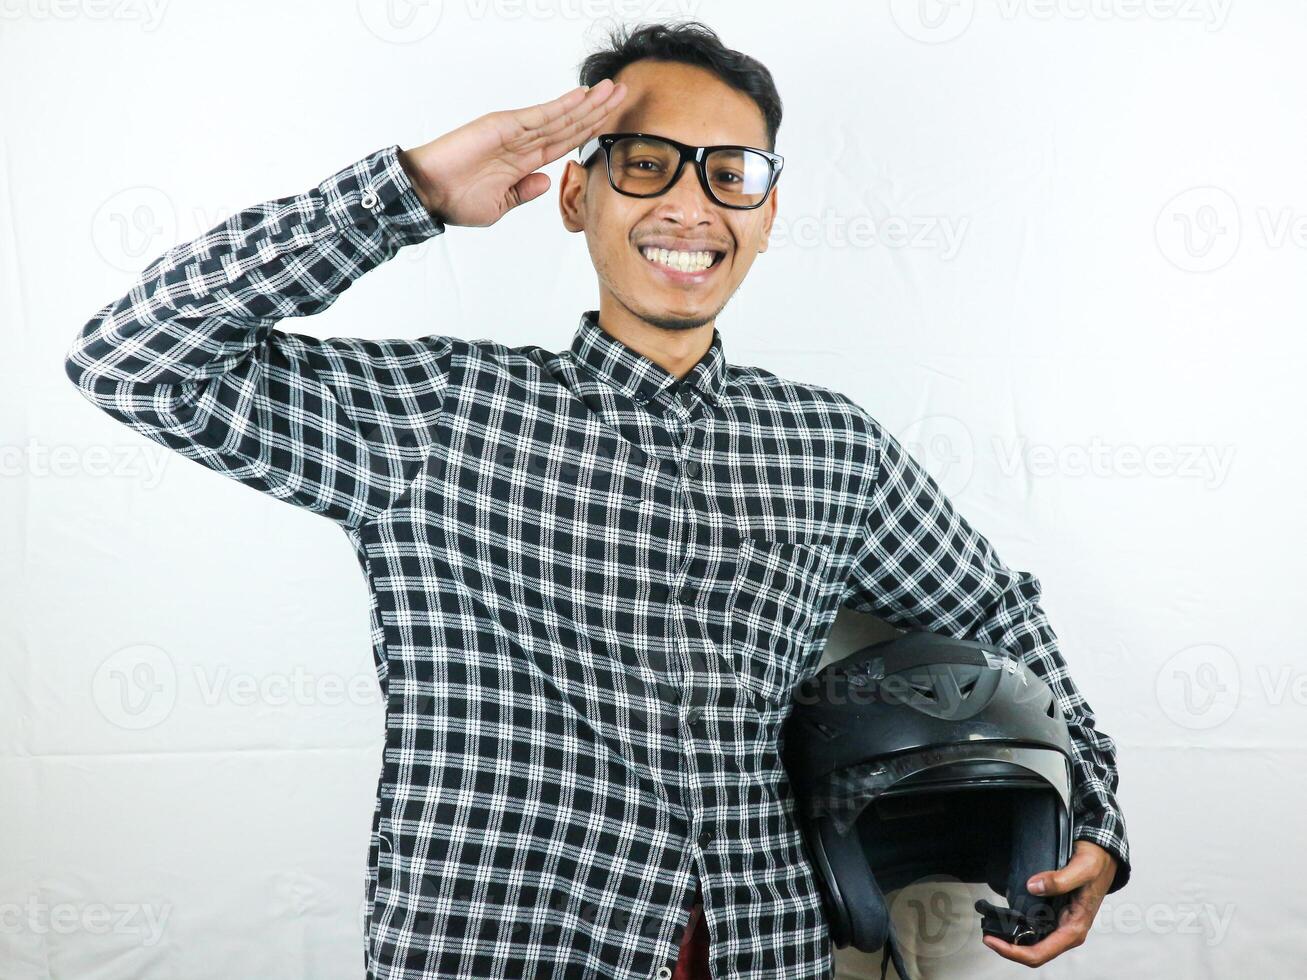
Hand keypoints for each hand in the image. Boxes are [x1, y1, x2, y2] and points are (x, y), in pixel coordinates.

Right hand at [397, 79, 627, 226]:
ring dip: (588, 103)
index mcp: (525, 163)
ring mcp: (515, 132)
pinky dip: (562, 105)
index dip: (591, 130)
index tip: (612, 120)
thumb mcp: (499, 205)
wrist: (428, 194)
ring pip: (561, 116)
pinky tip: (582, 96)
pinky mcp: (504, 126)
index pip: (566, 142)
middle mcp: (524, 143)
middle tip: (624, 93)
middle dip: (598, 109)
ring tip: (612, 89)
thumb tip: (546, 181)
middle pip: (570, 124)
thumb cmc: (456, 201)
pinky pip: (540, 115)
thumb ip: (524, 192)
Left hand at [981, 840, 1115, 966]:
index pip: (1041, 952)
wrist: (1103, 854)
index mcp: (1075, 928)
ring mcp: (1061, 924)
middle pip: (1035, 952)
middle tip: (987, 936)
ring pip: (1034, 943)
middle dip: (1009, 949)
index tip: (993, 941)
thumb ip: (1060, 879)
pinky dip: (1019, 928)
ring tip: (991, 929)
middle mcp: (1067, 931)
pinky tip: (1006, 918)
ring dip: (1013, 941)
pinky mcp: (1056, 914)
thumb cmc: (1096, 863)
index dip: (1014, 952)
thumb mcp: (1082, 868)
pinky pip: (1035, 928)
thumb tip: (1033, 887)